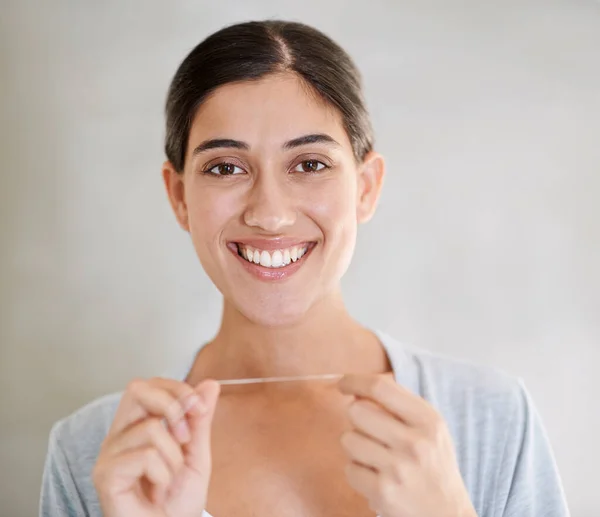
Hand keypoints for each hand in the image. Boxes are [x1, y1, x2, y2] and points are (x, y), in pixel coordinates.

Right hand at [93, 377, 219, 516]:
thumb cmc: (178, 502)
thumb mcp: (196, 454)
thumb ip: (200, 420)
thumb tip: (210, 384)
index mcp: (136, 426)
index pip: (150, 385)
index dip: (177, 389)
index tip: (199, 409)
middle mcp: (118, 436)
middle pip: (137, 389)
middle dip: (172, 405)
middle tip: (185, 437)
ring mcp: (109, 455)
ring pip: (152, 427)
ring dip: (174, 456)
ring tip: (168, 478)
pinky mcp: (105, 475)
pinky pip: (146, 456)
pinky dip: (163, 474)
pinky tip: (157, 488)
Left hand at [339, 374, 475, 516]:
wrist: (447, 516)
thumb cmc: (433, 466)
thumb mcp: (430, 430)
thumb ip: (400, 407)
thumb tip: (357, 390)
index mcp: (428, 420)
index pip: (380, 388)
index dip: (355, 381)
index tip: (343, 383)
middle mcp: (415, 442)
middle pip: (357, 411)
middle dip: (356, 419)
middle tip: (369, 432)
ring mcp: (398, 468)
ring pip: (348, 439)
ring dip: (356, 448)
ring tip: (376, 458)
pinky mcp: (383, 492)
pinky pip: (350, 469)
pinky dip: (358, 474)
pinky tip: (377, 478)